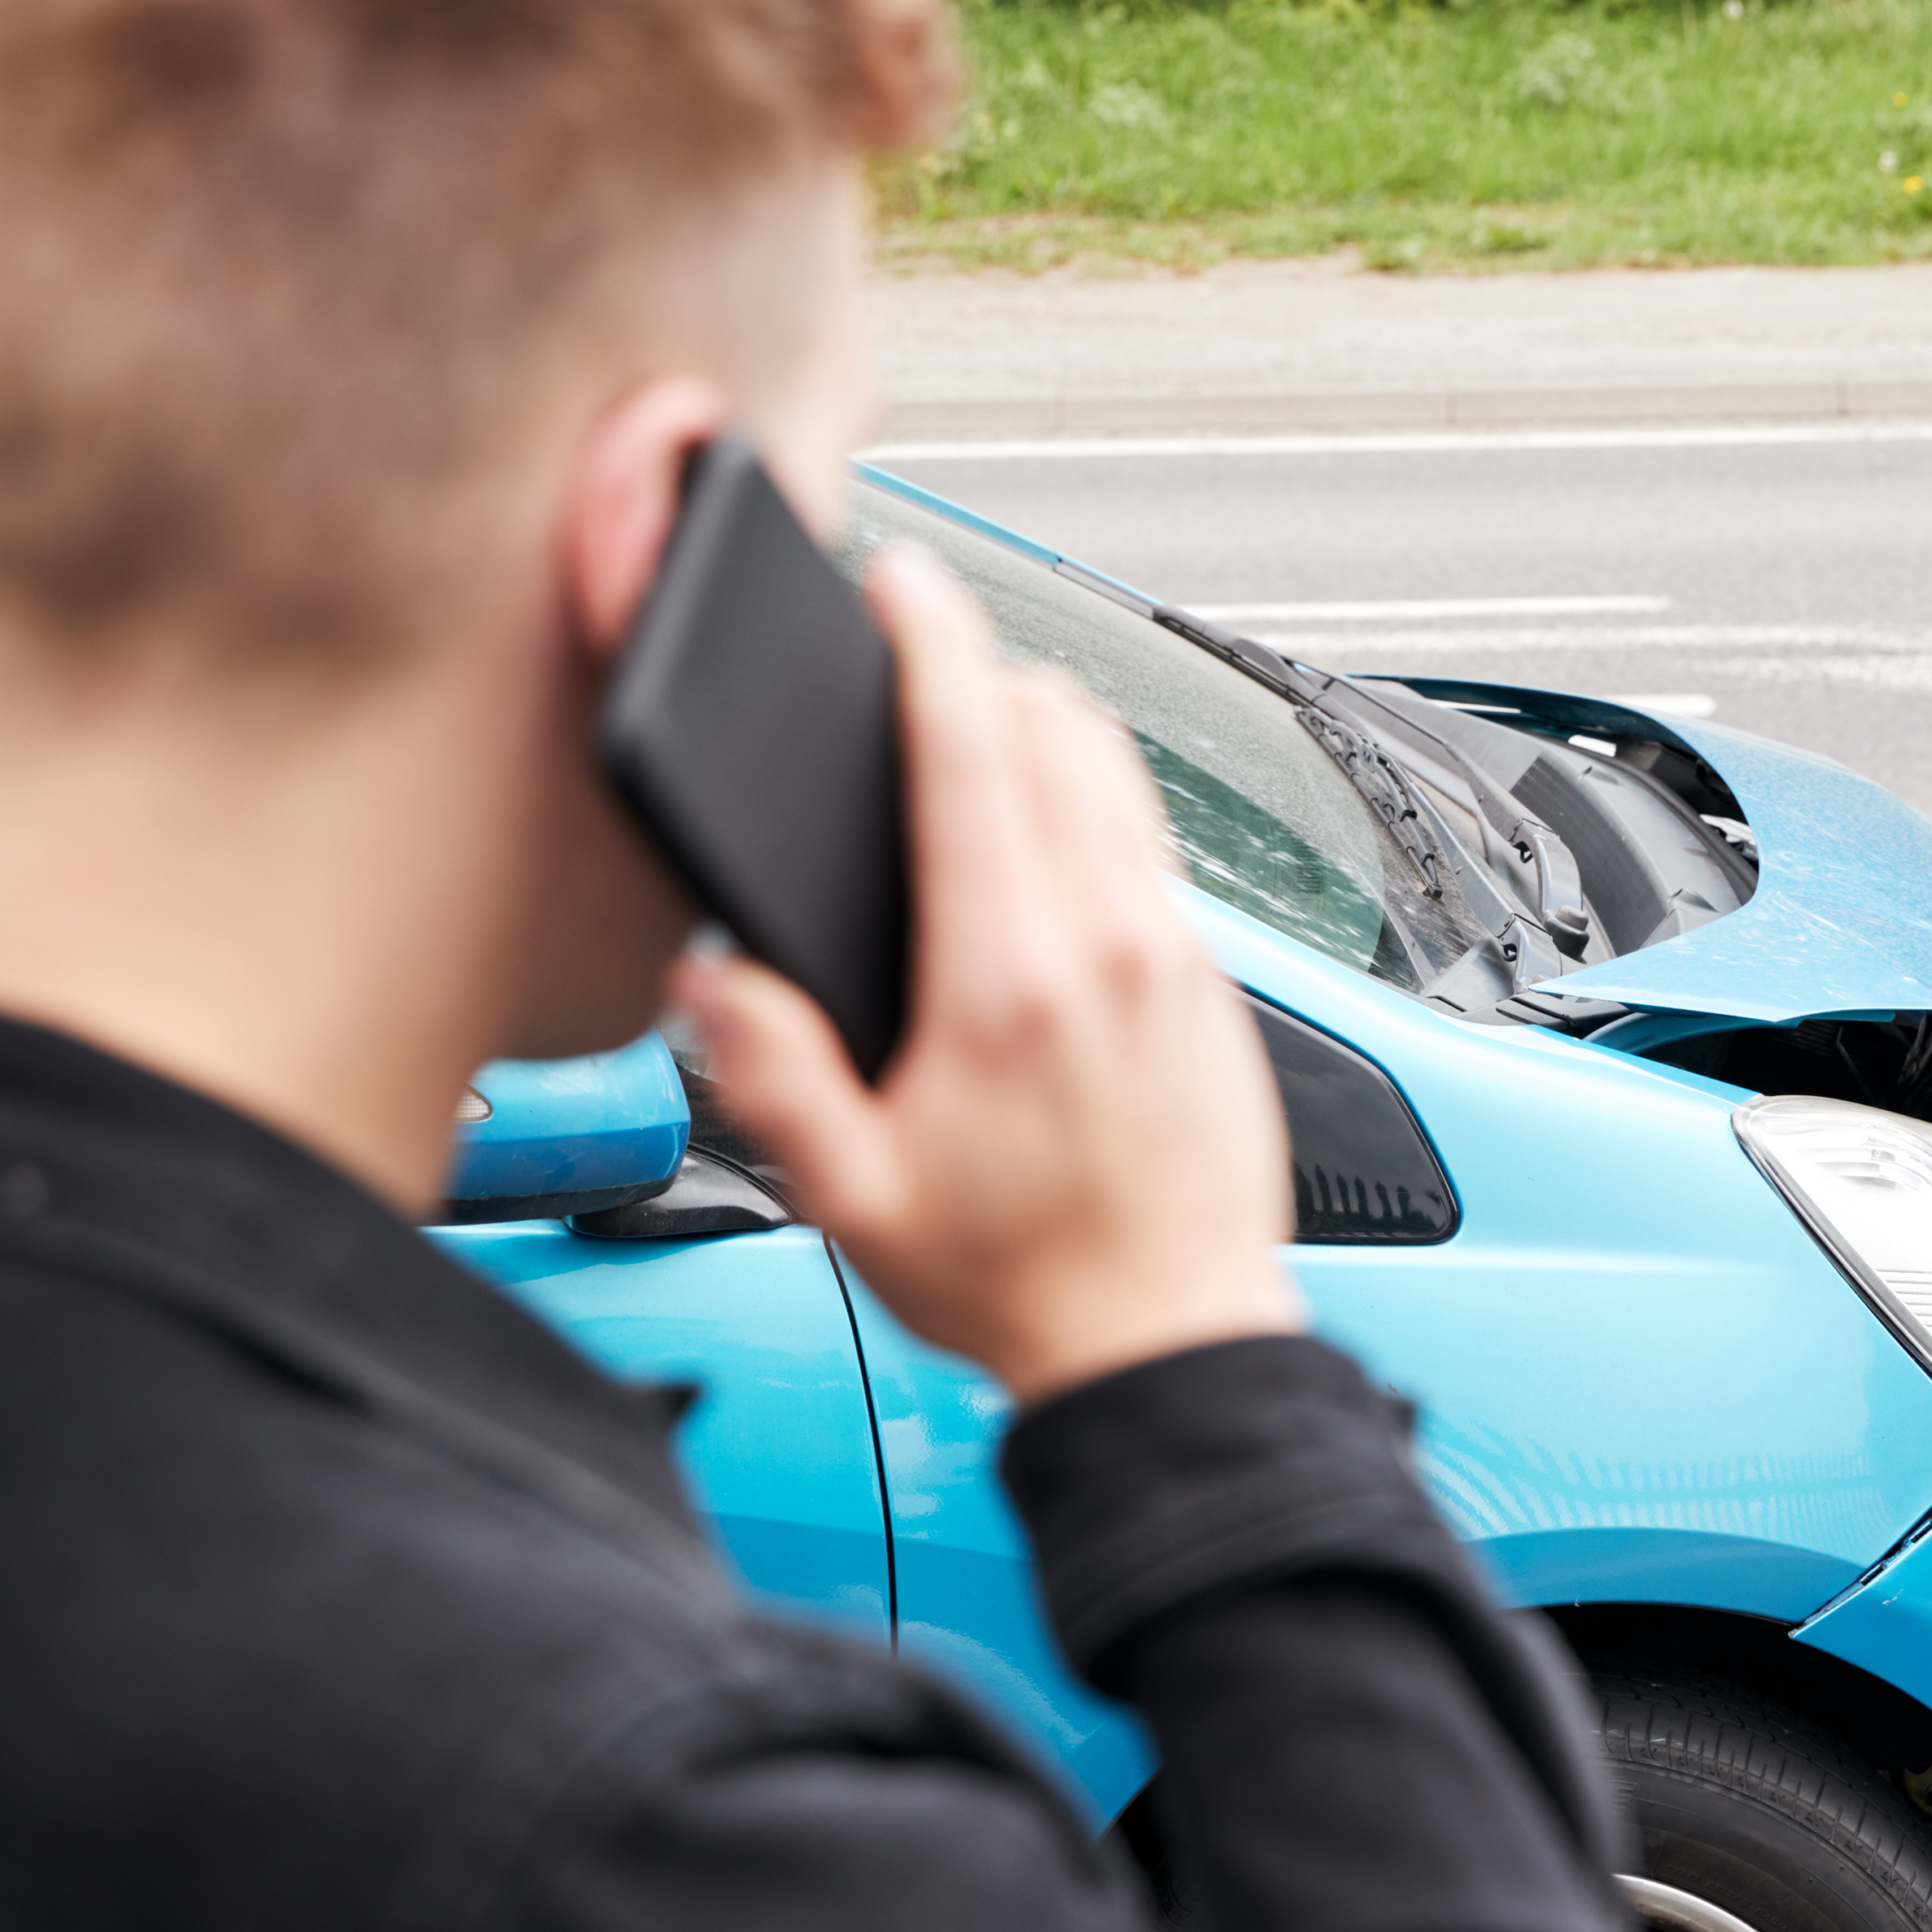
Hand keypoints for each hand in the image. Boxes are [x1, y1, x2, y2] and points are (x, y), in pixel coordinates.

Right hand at [674, 548, 1304, 1407]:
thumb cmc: (1019, 1282)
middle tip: (921, 671)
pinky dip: (1099, 813)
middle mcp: (1111, 947)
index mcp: (1010, 982)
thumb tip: (715, 980)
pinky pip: (1155, 849)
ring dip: (1050, 733)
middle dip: (986, 677)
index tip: (904, 586)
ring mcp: (1177, 959)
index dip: (933, 646)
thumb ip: (773, 1080)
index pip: (975, 756)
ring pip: (1122, 776)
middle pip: (1060, 732)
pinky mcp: (1216, 985)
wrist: (1171, 1345)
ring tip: (981, 738)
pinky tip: (1050, 854)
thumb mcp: (853, 1202)